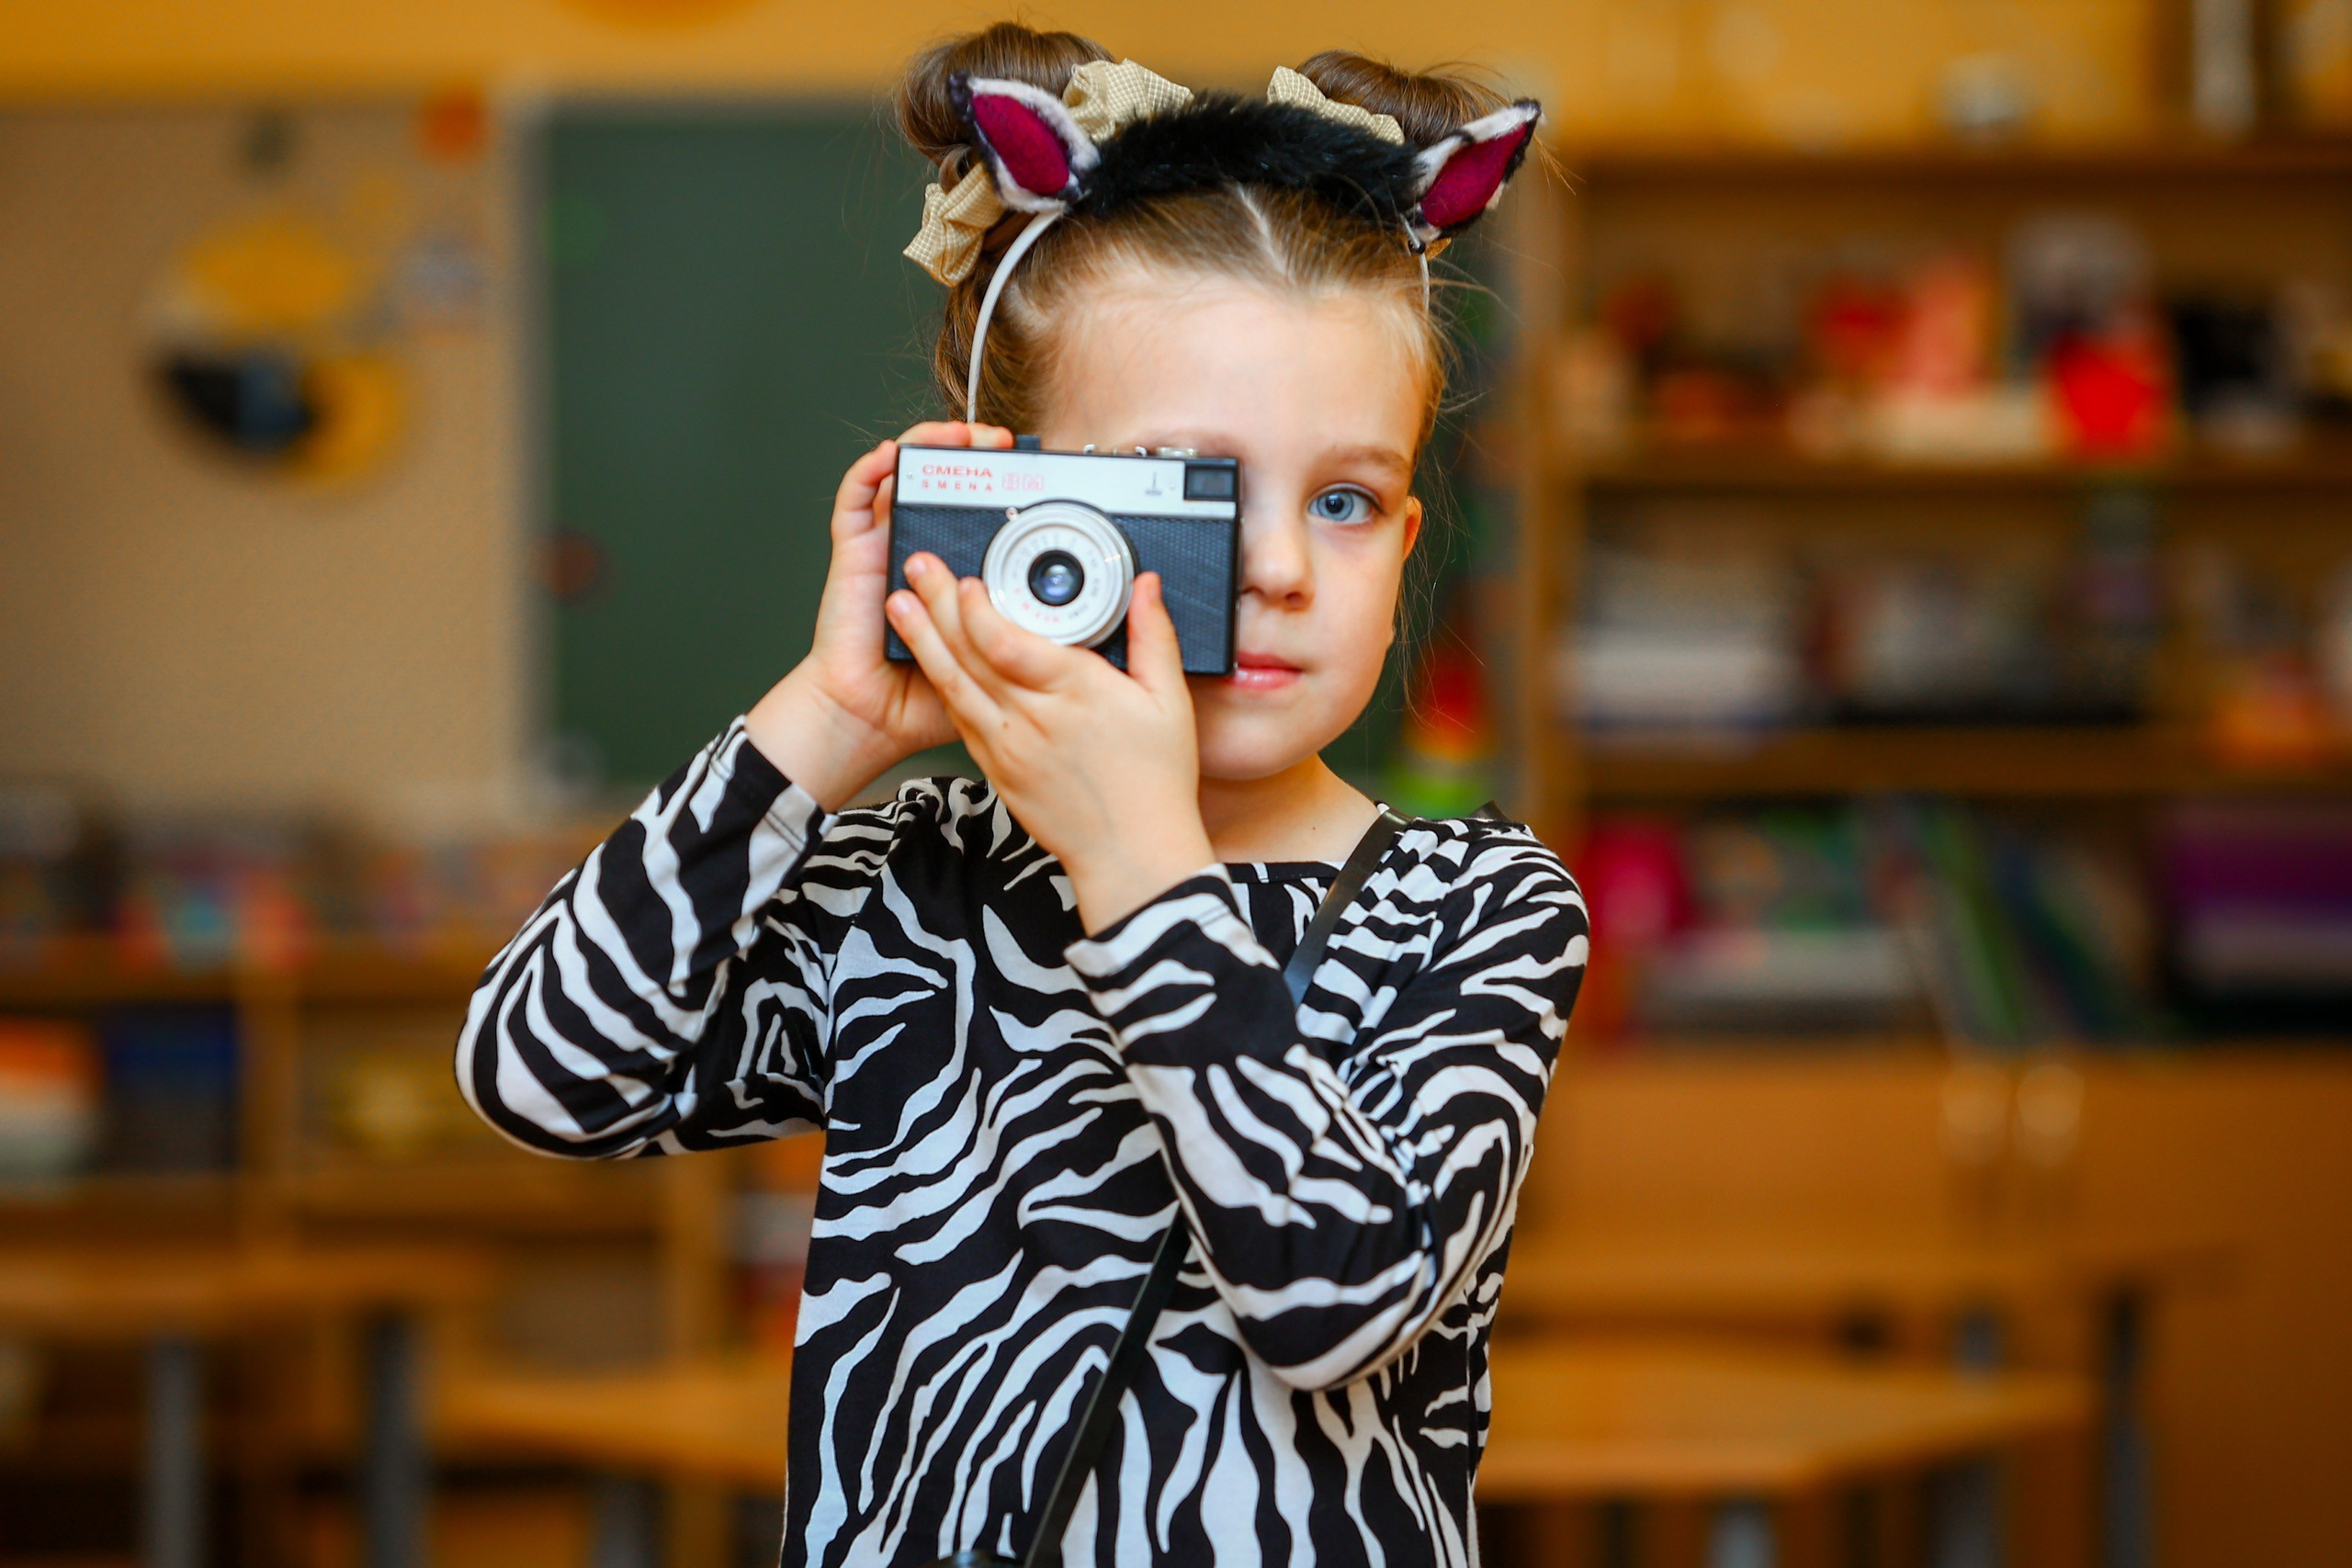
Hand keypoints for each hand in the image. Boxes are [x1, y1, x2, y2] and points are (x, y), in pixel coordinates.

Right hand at [746, 421, 1012, 807]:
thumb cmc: (927, 695)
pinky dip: (873, 468)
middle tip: (1007, 446)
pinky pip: (857, 496)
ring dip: (932, 446)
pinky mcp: (855, 551)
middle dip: (974, 452)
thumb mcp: (1005, 660)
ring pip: (906, 474)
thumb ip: (1048, 634)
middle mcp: (925, 548)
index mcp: (959, 569)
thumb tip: (1118, 619)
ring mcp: (888, 543)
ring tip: (962, 437)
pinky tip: (896, 456)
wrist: (871, 718)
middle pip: (946, 480)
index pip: (982, 510)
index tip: (1042, 473)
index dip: (1006, 483)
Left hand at [887, 554, 1216, 934]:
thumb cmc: (1155, 782)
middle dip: (936, 605)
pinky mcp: (997, 769)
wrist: (1131, 853)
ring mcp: (1007, 747)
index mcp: (1074, 693)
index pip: (1006, 643)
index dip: (976, 609)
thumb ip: (1154, 636)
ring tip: (899, 606)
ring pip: (954, 685)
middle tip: (915, 566)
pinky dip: (942, 685)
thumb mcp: (1169, 703)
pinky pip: (959, 720)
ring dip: (923, 642)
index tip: (963, 580)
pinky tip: (929, 661)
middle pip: (970, 654)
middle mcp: (1032, 719)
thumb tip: (1146, 586)